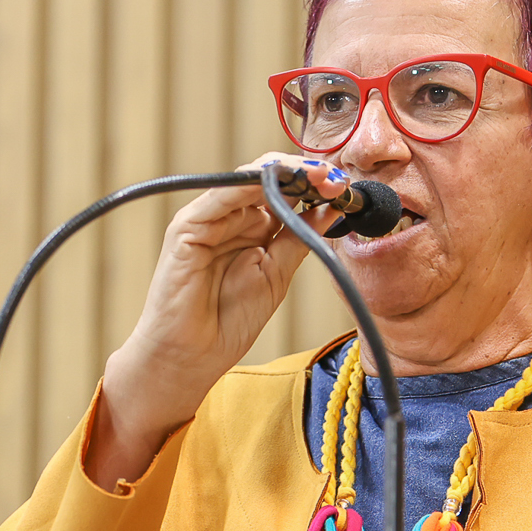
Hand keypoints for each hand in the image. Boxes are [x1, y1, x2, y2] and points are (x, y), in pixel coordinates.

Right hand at [87, 155, 347, 486]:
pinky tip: (274, 182)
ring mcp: (207, 219)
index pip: (285, 192)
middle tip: (336, 176)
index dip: (315, 184)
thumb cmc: (228, 322)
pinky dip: (248, 186)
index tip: (345, 186)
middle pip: (268, 179)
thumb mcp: (277, 276)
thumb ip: (298, 239)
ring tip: (315, 176)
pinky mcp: (186, 228)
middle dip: (305, 173)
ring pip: (246, 180)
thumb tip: (330, 208)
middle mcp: (229, 217)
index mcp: (252, 228)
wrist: (190, 357)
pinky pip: (220, 198)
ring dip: (283, 174)